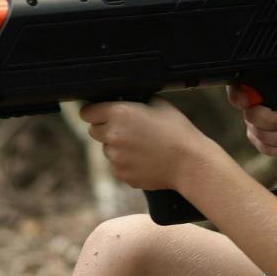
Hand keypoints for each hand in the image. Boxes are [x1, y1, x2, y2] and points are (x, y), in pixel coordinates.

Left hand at [77, 97, 211, 190]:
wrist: (190, 162)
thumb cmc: (177, 131)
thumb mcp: (158, 104)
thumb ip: (135, 102)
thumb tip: (124, 101)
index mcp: (118, 113)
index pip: (87, 112)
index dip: (95, 112)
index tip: (101, 114)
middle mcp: (112, 135)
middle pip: (94, 131)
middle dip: (106, 129)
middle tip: (128, 130)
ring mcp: (116, 158)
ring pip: (107, 150)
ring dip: (118, 147)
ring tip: (143, 146)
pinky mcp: (122, 175)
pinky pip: (118, 166)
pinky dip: (127, 163)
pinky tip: (145, 159)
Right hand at [225, 80, 276, 163]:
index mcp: (269, 88)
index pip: (241, 86)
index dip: (237, 94)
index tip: (247, 102)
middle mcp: (261, 106)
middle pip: (250, 115)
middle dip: (272, 122)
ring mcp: (261, 127)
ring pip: (257, 134)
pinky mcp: (267, 145)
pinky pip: (264, 150)